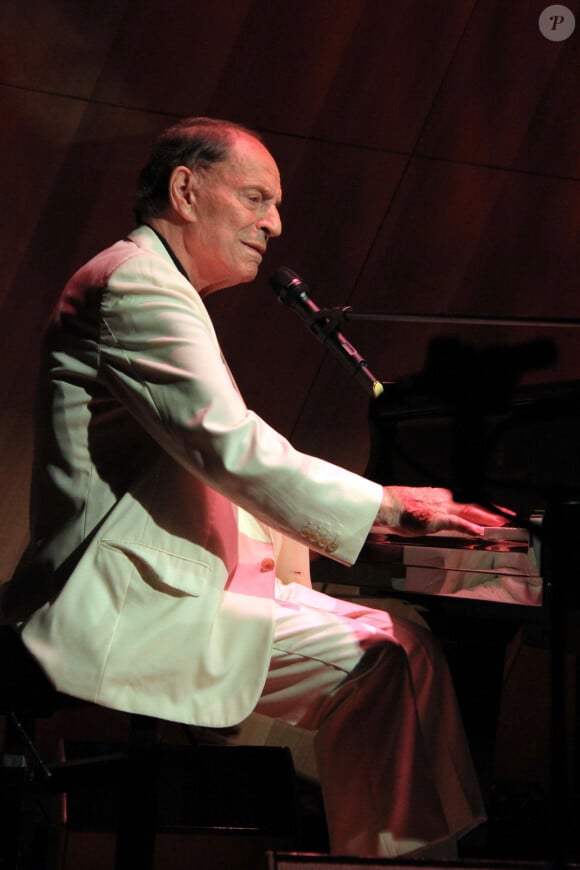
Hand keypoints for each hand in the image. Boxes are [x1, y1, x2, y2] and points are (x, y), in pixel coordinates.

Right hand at [375, 486, 509, 536]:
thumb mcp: (417, 509)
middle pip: (473, 505)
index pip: (465, 502)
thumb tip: (430, 519)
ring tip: (501, 522)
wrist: (387, 504)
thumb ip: (429, 514)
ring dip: (487, 517)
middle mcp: (444, 500)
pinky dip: (469, 527)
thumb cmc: (397, 508)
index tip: (491, 511)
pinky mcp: (437, 518)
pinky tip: (479, 532)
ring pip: (470, 512)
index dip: (480, 508)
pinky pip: (457, 523)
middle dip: (491, 511)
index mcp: (439, 497)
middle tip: (506, 516)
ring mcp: (442, 508)